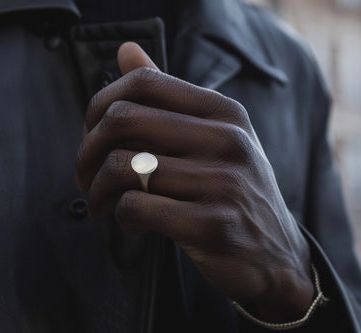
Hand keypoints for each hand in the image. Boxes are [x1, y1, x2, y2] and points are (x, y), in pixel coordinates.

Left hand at [75, 42, 313, 321]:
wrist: (276, 254)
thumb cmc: (234, 191)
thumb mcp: (215, 137)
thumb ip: (169, 96)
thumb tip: (125, 50)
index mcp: (224, 112)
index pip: (144, 82)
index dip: (100, 104)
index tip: (91, 134)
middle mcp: (228, 140)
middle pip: (123, 119)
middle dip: (88, 150)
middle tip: (85, 174)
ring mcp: (223, 182)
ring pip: (122, 167)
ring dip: (98, 190)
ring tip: (102, 203)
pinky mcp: (212, 225)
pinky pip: (136, 207)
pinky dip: (119, 216)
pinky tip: (129, 222)